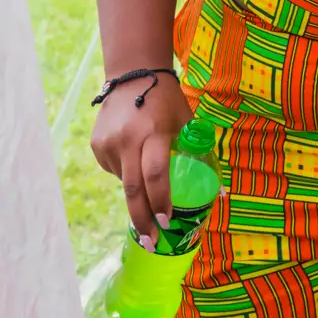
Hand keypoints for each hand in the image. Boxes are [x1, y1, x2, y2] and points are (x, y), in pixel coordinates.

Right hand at [89, 71, 192, 249]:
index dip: (161, 201)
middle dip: (143, 220)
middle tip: (151, 242)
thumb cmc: (167, 101)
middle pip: (133, 190)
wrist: (132, 75)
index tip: (167, 222)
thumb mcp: (187, 121)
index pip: (156, 175)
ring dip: (139, 190)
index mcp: (153, 133)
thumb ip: (202, 154)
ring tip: (150, 177)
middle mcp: (127, 140)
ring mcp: (108, 144)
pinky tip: (134, 157)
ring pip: (125, 181)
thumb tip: (221, 193)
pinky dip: (128, 172)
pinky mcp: (97, 145)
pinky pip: (115, 170)